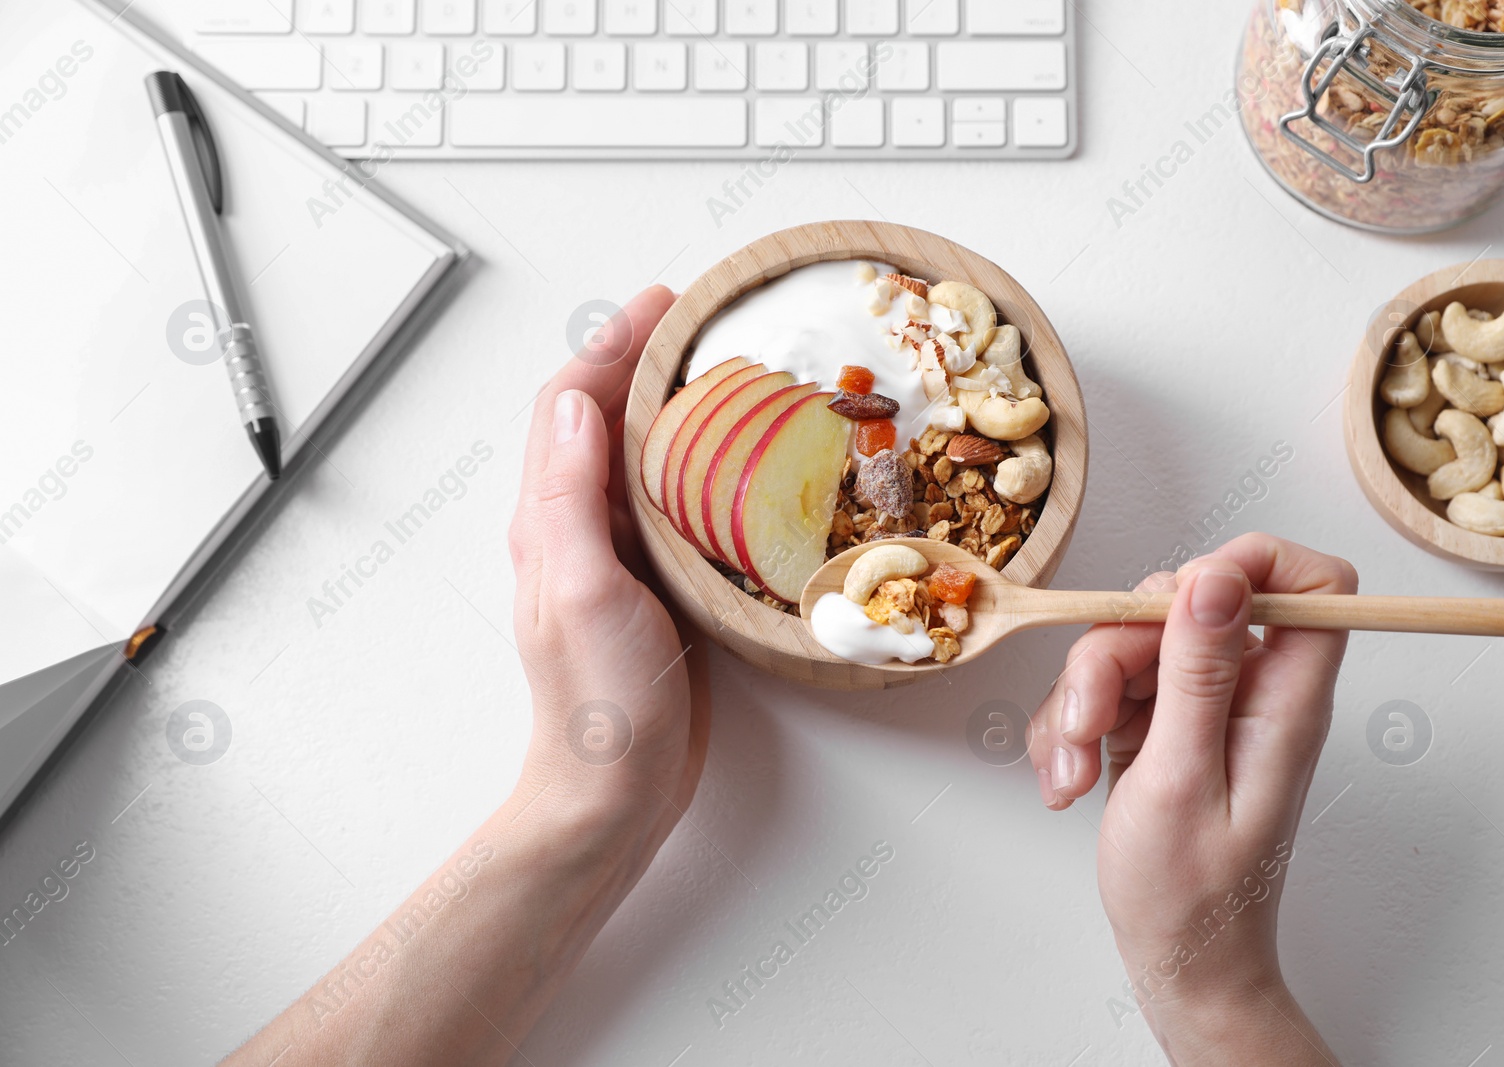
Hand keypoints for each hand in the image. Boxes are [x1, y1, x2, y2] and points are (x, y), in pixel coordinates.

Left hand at [508, 285, 710, 851]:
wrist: (616, 790)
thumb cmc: (599, 701)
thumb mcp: (581, 590)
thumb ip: (570, 497)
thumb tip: (575, 402)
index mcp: (549, 519)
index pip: (569, 405)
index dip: (609, 346)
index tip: (663, 303)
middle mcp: (576, 528)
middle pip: (604, 420)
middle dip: (644, 362)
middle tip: (704, 324)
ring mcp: (616, 557)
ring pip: (641, 459)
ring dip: (675, 408)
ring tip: (729, 373)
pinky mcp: (655, 586)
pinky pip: (673, 505)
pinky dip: (702, 467)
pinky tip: (742, 466)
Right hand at [1029, 533, 1353, 1064]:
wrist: (1176, 961)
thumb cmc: (1192, 896)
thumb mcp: (1182, 777)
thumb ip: (1199, 671)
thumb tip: (1219, 575)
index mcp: (1284, 699)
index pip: (1312, 583)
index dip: (1252, 563)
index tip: (1182, 596)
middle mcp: (1250, 690)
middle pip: (1183, 604)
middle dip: (1114, 652)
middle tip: (1088, 720)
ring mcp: (1201, 704)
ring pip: (1129, 642)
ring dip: (1077, 701)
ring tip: (1072, 771)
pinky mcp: (1159, 722)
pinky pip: (1103, 684)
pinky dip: (1071, 727)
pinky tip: (1069, 779)